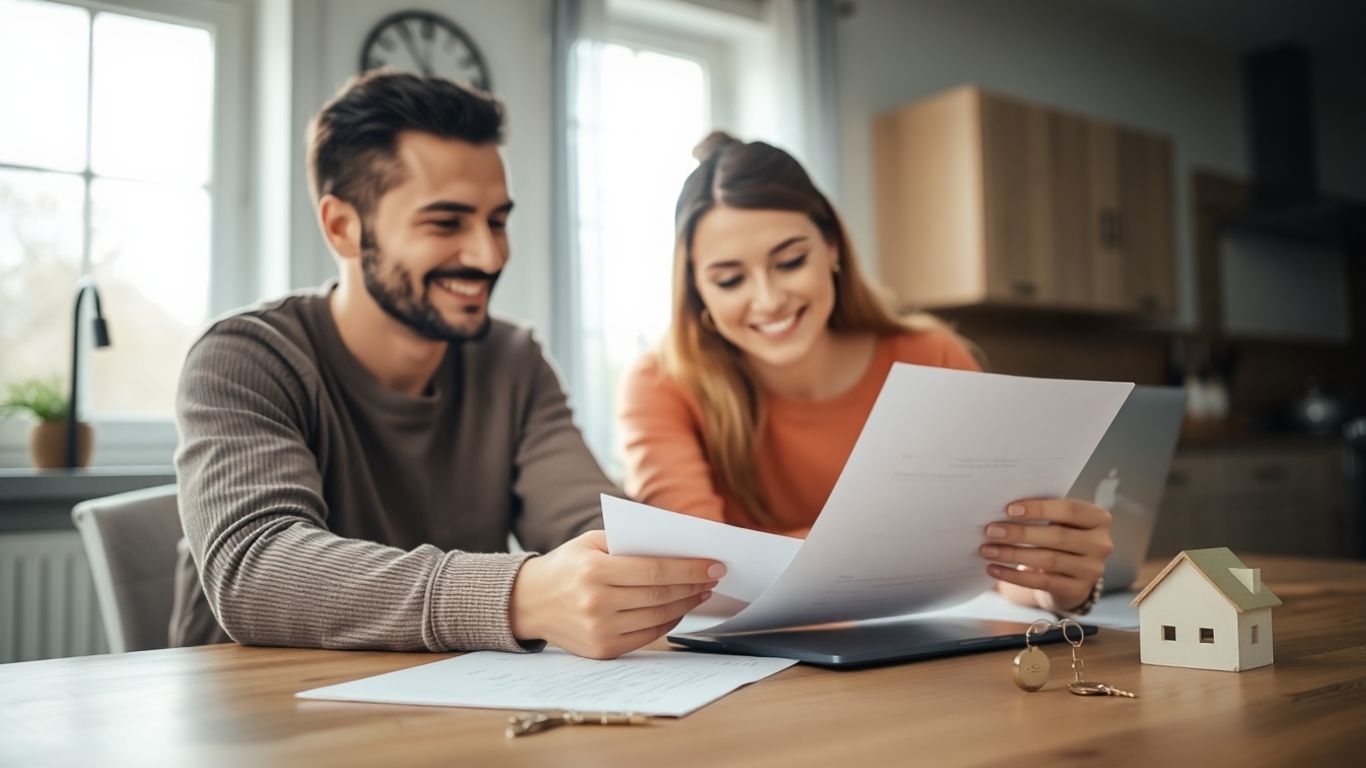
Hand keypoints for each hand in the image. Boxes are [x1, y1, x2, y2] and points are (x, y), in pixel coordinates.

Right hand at [509, 530, 722, 658]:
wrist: (529, 601)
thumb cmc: (568, 565)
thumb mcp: (591, 543)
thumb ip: (631, 544)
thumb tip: (680, 550)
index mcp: (594, 571)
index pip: (655, 571)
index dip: (689, 569)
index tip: (715, 565)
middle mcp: (596, 603)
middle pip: (660, 595)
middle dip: (692, 586)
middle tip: (713, 578)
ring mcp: (599, 630)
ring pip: (657, 618)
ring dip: (685, 605)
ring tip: (700, 592)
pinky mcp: (602, 650)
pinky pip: (647, 636)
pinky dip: (667, 623)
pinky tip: (678, 609)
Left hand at [979, 499, 1112, 613]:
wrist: (1071, 575)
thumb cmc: (1060, 537)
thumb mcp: (1061, 522)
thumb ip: (1043, 514)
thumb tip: (1003, 511)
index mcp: (1098, 518)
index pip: (1069, 510)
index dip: (1039, 508)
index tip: (1008, 509)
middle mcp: (1101, 544)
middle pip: (1057, 536)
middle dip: (1020, 533)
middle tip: (991, 531)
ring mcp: (1092, 569)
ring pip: (1048, 560)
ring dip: (1013, 554)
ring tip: (987, 550)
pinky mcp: (1077, 590)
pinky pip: (1041, 582)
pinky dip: (1014, 576)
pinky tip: (994, 569)